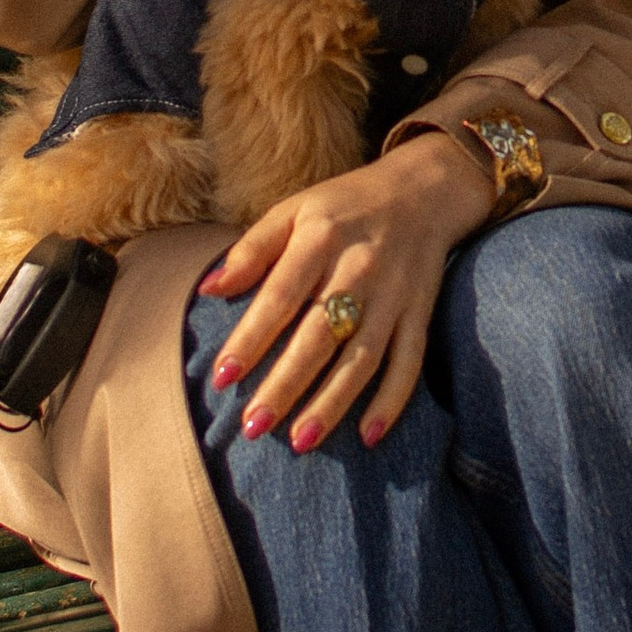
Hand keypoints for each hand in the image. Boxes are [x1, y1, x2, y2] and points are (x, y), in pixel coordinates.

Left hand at [197, 133, 497, 450]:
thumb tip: (208, 290)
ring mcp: (394, 295)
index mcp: (321, 237)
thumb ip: (252, 250)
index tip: (223, 377)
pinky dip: (392, 401)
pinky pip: (409, 363)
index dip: (253, 337)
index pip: (282, 295)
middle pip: (320, 335)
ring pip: (363, 358)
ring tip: (300, 441)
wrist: (424, 190)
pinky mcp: (420, 313)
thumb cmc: (343, 206)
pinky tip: (368, 436)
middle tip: (252, 426)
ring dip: (333, 403)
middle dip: (286, 384)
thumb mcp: (293, 210)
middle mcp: (360, 268)